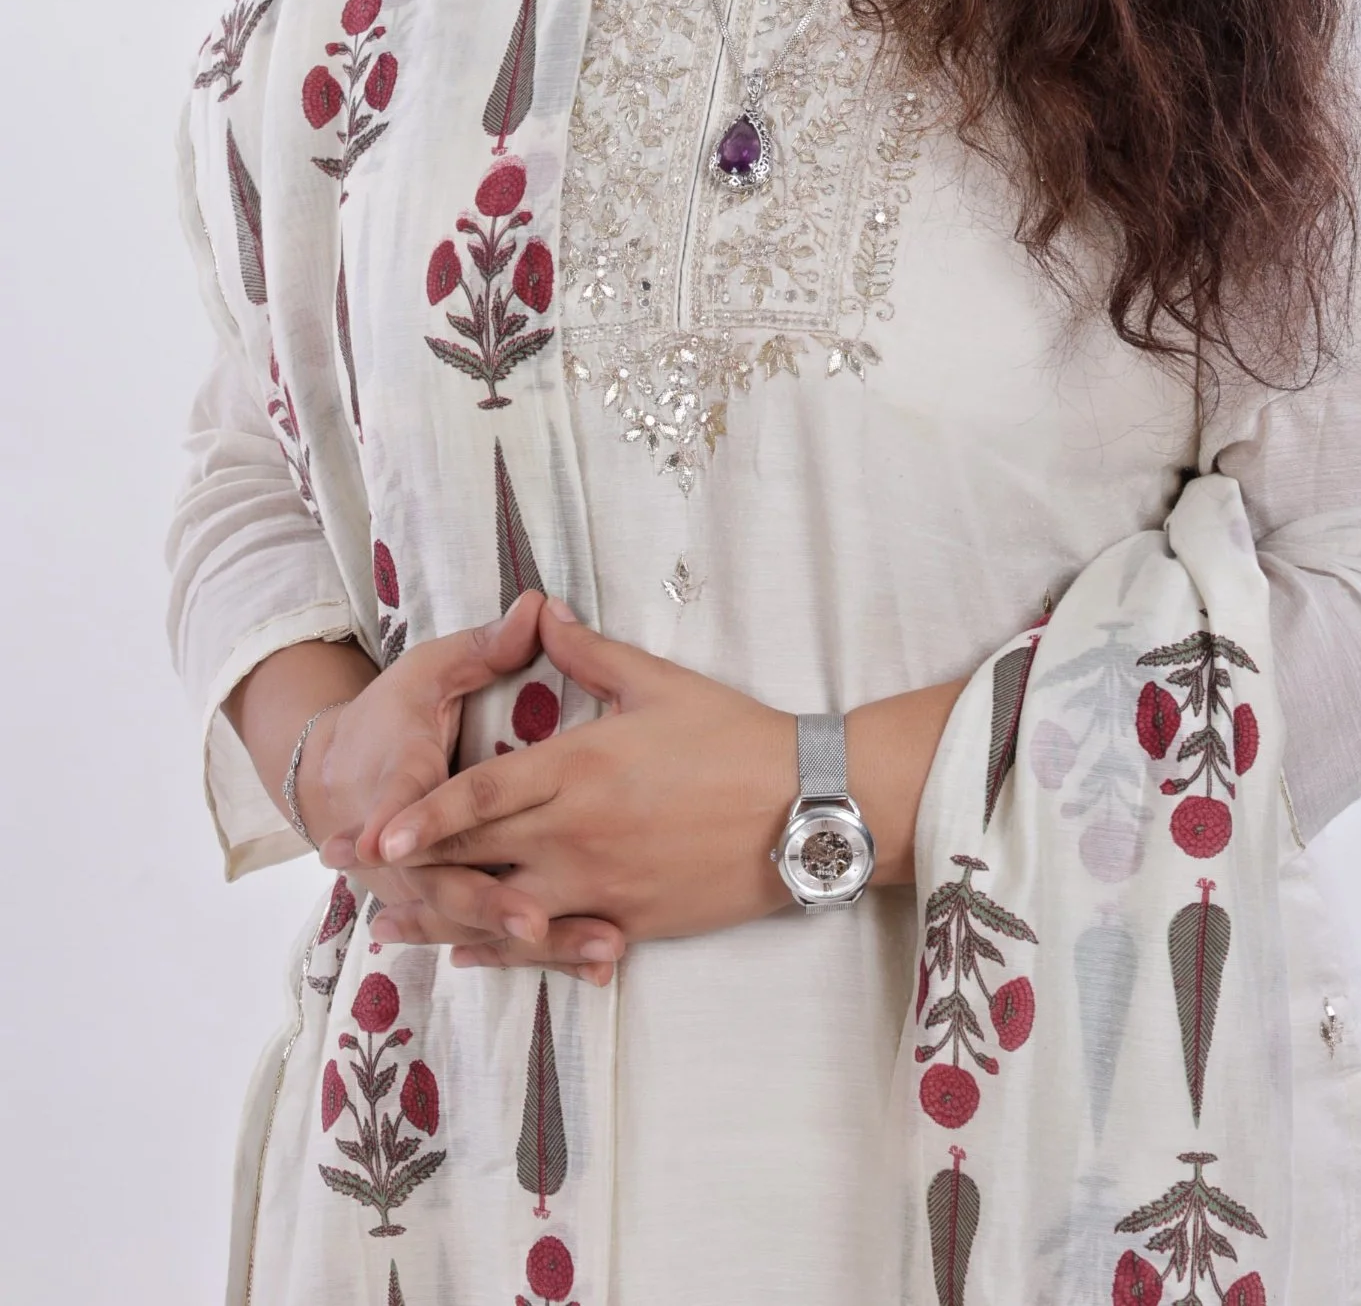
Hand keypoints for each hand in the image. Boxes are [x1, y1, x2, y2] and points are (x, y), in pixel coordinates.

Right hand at [305, 594, 626, 985]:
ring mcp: (422, 884)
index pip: (409, 800)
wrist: (331, 775)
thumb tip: (536, 605)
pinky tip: (596, 968)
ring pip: (476, 921)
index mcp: (398, 775)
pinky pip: (491, 938)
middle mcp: (402, 848)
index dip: (417, 824)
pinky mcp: (443, 903)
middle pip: (447, 882)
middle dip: (495, 905)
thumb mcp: (430, 670)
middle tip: (548, 919)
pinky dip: (538, 955)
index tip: (429, 840)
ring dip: (533, 940)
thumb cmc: (392, 715)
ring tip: (605, 949)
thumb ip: (485, 647)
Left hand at [365, 600, 800, 970]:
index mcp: (579, 769)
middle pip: (476, 857)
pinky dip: (505, 952)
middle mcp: (578, 835)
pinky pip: (554, 944)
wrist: (807, 806)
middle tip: (349, 873)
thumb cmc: (735, 736)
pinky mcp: (631, 921)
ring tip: (389, 929)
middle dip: (408, 865)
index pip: (481, 797)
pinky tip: (469, 953)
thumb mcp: (658, 682)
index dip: (420, 818)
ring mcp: (603, 886)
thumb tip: (541, 610)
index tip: (370, 834)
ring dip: (441, 920)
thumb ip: (589, 652)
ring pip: (503, 912)